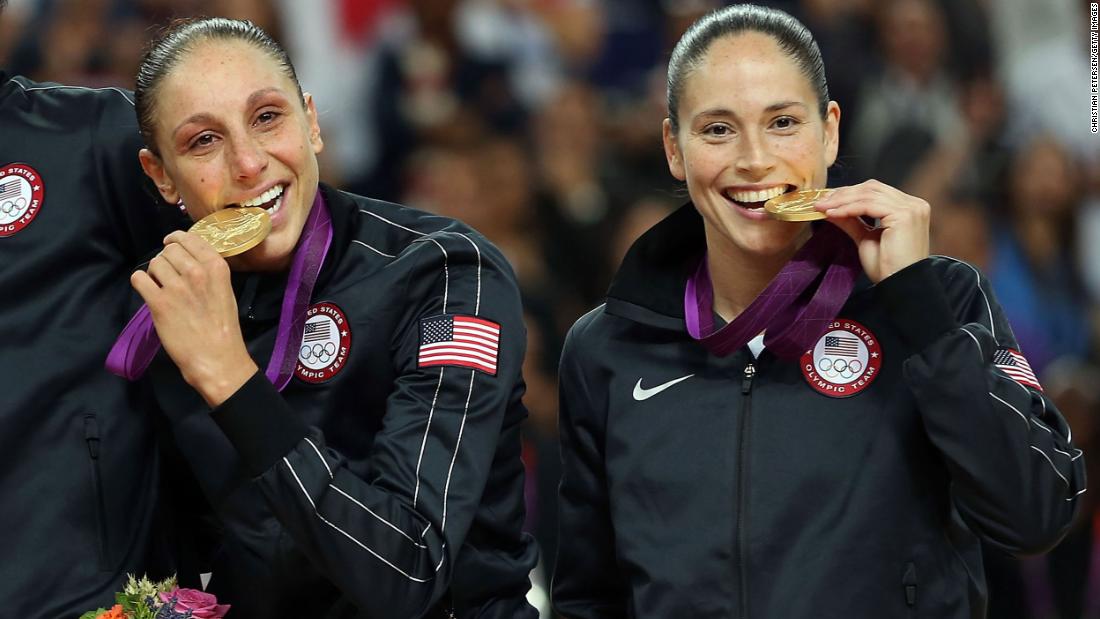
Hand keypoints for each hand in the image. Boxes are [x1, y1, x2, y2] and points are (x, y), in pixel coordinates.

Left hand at [131, 230, 257, 406]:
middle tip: (168, 274)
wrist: (216, 357)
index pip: (190, 238)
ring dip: (154, 272)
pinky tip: (148, 291)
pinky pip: (139, 278)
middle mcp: (196, 272)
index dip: (176, 240)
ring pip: (154, 263)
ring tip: (160, 286)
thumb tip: (186, 258)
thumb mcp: (225, 291)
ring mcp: (176, 287)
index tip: (171, 245)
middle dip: (166, 259)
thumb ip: (209, 271)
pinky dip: (140, 282)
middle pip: (169, 250)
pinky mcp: (159, 303)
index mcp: (216, 267)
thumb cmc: (223, 327)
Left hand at [816, 179, 930, 282]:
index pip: (875, 191)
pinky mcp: (904, 215)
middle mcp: (914, 204)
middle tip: (820, 202)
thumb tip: (830, 208)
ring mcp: (911, 208)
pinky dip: (847, 208)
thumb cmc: (887, 268)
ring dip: (841, 200)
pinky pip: (868, 205)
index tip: (826, 200)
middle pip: (872, 188)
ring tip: (822, 208)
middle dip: (843, 193)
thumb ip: (851, 220)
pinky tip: (832, 214)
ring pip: (868, 194)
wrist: (899, 285)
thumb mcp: (865, 238)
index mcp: (908, 208)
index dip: (849, 193)